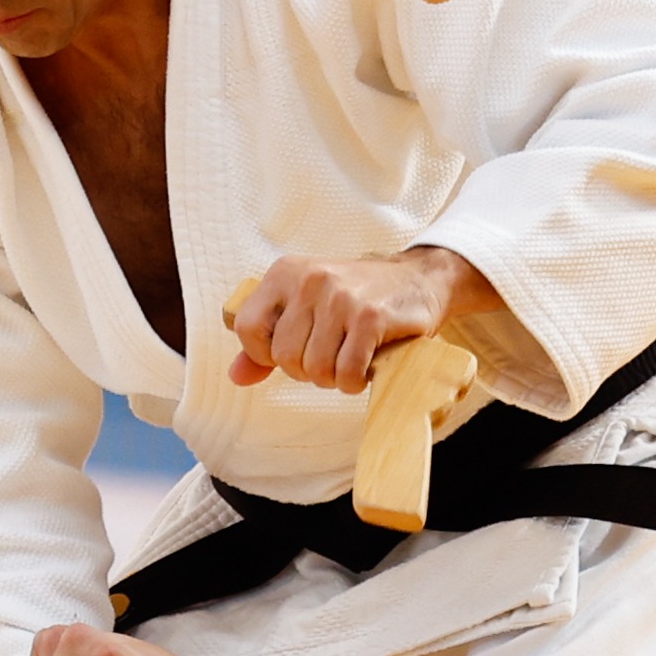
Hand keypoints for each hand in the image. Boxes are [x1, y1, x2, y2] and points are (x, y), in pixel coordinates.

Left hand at [227, 248, 496, 391]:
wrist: (419, 280)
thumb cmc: (354, 301)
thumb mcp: (304, 310)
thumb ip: (266, 342)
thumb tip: (236, 376)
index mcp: (284, 273)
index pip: (247, 330)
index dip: (267, 354)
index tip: (294, 351)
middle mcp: (310, 279)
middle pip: (284, 358)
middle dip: (306, 371)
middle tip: (330, 357)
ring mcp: (341, 297)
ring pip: (316, 369)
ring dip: (334, 378)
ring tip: (349, 359)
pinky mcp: (371, 317)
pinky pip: (347, 372)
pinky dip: (355, 382)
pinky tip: (365, 368)